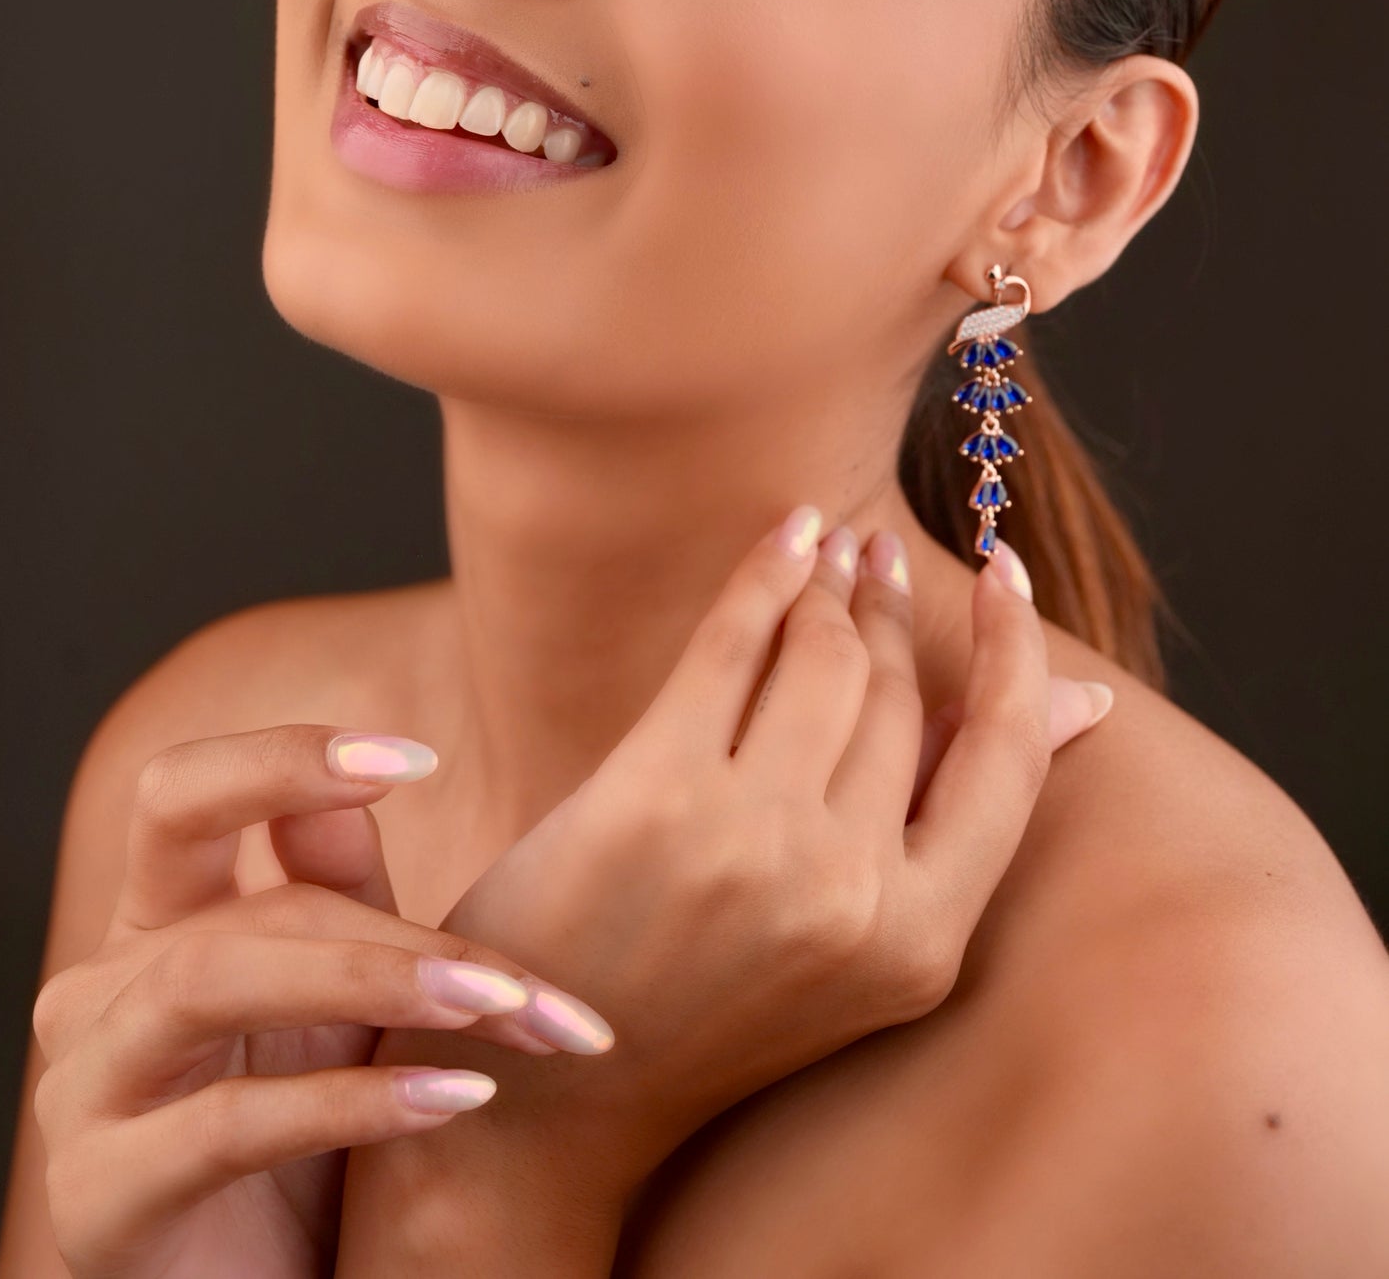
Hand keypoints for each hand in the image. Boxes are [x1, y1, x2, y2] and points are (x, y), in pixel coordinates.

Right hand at [30, 722, 613, 1278]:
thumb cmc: (308, 1134)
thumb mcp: (337, 997)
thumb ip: (342, 890)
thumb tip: (380, 769)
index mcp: (155, 923)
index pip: (182, 795)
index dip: (284, 761)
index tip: (416, 760)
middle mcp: (100, 991)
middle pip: (235, 907)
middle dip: (391, 933)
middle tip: (518, 978)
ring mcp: (86, 1091)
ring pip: (209, 982)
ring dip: (370, 982)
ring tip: (496, 1008)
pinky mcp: (98, 1198)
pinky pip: (225, 1122)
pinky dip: (349, 1102)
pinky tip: (455, 1097)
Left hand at [357, 517, 1110, 1222]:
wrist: (554, 1097)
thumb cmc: (717, 1005)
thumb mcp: (866, 946)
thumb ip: (956, 825)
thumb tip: (1080, 702)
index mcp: (918, 945)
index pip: (1006, 760)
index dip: (1017, 650)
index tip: (1008, 572)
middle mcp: (849, 894)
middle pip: (900, 695)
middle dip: (892, 607)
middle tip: (875, 553)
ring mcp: (753, 842)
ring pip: (825, 657)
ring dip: (832, 582)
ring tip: (827, 548)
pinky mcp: (656, 793)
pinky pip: (735, 641)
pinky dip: (767, 571)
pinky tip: (784, 537)